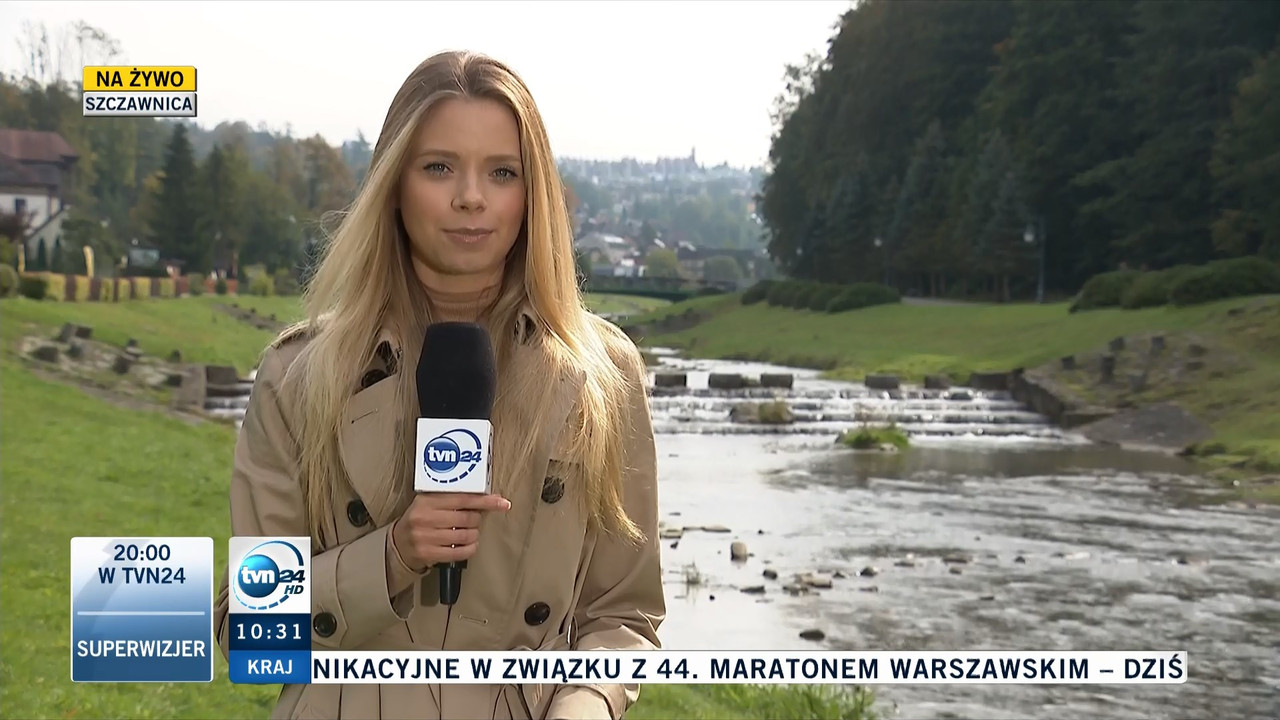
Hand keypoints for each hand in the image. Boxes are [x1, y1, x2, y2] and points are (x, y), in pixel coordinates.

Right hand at [392, 493, 510, 570]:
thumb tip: (485, 499)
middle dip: (477, 520)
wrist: (398, 544)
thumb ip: (452, 499)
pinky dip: (470, 549)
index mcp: (427, 500)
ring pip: (465, 536)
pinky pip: (459, 552)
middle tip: (475, 521)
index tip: (502, 503)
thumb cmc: (420, 520)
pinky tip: (469, 546)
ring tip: (471, 533)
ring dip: (474, 535)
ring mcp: (425, 537)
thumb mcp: (429, 504)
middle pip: (467, 518)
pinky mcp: (428, 554)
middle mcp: (425, 517)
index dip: (485, 501)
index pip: (463, 498)